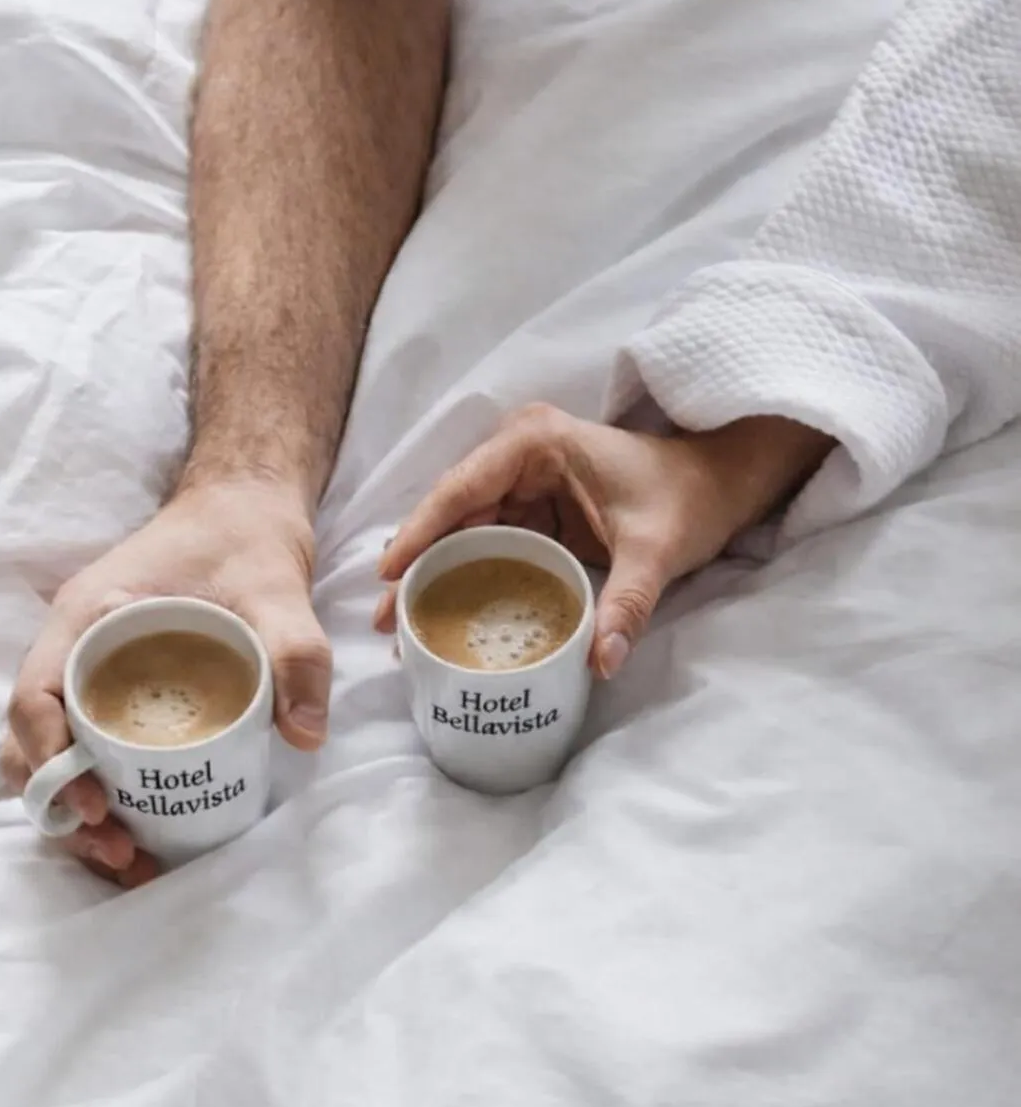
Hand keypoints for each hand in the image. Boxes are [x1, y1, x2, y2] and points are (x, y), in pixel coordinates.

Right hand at [1, 478, 330, 886]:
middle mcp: (76, 648)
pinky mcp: (120, 690)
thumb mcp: (277, 588)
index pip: (35, 697)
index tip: (93, 803)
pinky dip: (104, 795)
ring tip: (132, 859)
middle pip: (31, 742)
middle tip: (119, 853)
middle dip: (61, 806)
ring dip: (78, 812)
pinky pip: (90, 748)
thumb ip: (296, 653)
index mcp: (89, 617)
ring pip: (55, 754)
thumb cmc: (245, 538)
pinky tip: (145, 832)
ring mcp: (92, 671)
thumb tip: (305, 734)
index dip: (50, 757)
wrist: (247, 508)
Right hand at [375, 404, 830, 675]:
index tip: (387, 574)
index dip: (420, 533)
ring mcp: (525, 480)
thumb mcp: (656, 551)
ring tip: (403, 627)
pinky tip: (445, 613)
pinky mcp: (536, 508)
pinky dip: (468, 575)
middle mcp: (519, 454)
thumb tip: (601, 663)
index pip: (461, 490)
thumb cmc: (688, 498)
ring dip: (437, 574)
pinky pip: (491, 541)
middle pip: (453, 513)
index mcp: (535, 443)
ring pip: (466, 530)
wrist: (720, 484)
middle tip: (386, 621)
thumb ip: (627, 604)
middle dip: (419, 565)